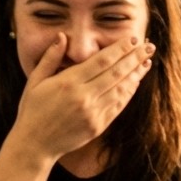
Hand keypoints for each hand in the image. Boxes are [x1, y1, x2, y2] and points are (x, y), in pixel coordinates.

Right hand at [12, 35, 153, 164]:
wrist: (35, 144)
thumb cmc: (32, 110)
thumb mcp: (35, 81)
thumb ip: (50, 57)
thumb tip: (62, 36)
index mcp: (69, 82)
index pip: (102, 61)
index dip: (119, 49)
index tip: (132, 39)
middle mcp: (84, 97)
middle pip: (117, 73)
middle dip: (135, 57)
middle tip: (149, 46)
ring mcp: (93, 113)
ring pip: (121, 89)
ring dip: (136, 74)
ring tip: (146, 62)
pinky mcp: (98, 126)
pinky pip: (118, 106)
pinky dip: (129, 93)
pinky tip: (135, 83)